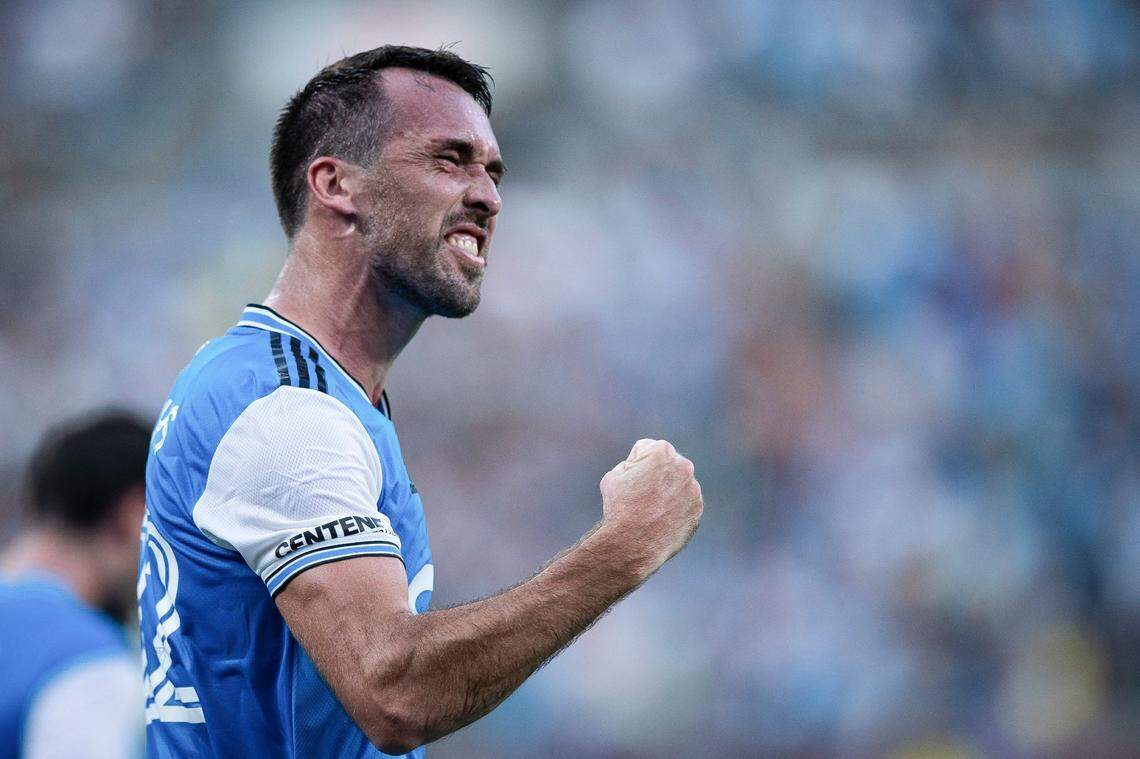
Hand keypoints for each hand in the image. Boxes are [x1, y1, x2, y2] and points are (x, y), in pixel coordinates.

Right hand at [597, 439, 703, 578]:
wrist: (634, 544)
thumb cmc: (619, 508)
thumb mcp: (613, 476)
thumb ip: (630, 465)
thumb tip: (641, 469)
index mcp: (662, 452)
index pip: (646, 449)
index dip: (633, 465)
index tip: (629, 482)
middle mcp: (684, 466)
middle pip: (665, 464)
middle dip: (654, 475)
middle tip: (640, 496)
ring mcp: (694, 488)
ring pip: (676, 484)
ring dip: (666, 491)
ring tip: (650, 510)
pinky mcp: (697, 508)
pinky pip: (684, 503)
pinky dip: (674, 508)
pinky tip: (661, 519)